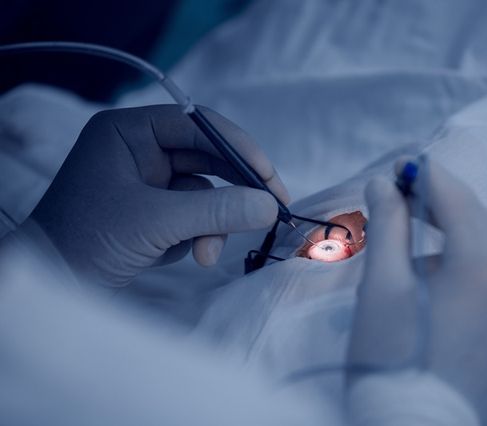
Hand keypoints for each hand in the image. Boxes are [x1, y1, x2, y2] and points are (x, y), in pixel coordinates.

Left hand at [30, 105, 288, 285]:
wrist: (52, 286)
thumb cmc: (89, 240)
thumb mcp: (155, 222)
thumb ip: (216, 210)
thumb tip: (270, 206)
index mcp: (130, 132)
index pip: (197, 125)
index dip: (238, 147)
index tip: (268, 176)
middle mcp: (142, 151)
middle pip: (208, 158)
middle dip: (234, 190)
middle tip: (271, 209)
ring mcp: (149, 183)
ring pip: (206, 193)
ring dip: (214, 224)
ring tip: (205, 255)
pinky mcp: (156, 213)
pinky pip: (195, 215)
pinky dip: (200, 236)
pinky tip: (186, 256)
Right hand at [348, 157, 486, 423]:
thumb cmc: (387, 360)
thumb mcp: (380, 287)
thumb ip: (388, 226)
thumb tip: (384, 184)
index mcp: (484, 268)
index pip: (457, 201)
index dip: (426, 176)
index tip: (400, 165)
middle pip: (480, 226)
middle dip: (442, 205)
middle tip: (404, 194)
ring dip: (457, 242)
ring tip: (417, 251)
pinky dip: (475, 278)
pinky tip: (445, 291)